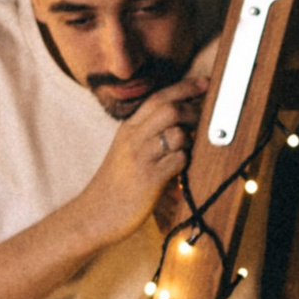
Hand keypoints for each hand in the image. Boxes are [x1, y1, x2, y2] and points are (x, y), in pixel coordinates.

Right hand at [70, 66, 211, 248]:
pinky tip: (181, 170)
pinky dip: (186, 162)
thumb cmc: (114, 186)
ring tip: (190, 149)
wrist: (93, 215)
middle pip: (169, 108)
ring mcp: (141, 157)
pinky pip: (178, 160)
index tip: (205, 83)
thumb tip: (182, 129)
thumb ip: (148, 137)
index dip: (184, 87)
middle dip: (193, 109)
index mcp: (128, 129)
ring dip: (191, 139)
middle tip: (206, 117)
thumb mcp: (126, 153)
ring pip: (177, 133)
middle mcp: (133, 138)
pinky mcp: (149, 178)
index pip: (158, 98)